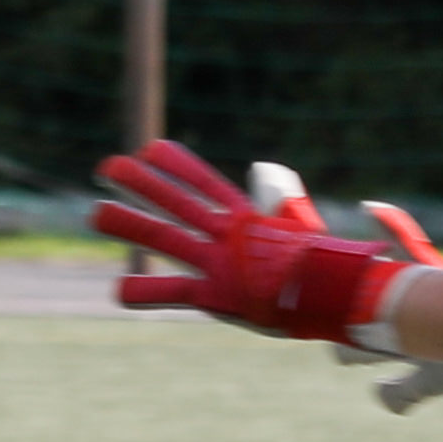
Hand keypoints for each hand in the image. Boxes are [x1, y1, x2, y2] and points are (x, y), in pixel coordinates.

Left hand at [93, 139, 406, 341]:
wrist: (347, 292)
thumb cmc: (341, 268)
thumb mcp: (311, 231)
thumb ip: (296, 210)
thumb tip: (318, 190)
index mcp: (253, 221)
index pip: (208, 185)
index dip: (178, 167)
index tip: (152, 148)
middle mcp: (232, 237)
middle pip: (177, 203)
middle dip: (142, 185)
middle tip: (107, 167)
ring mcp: (223, 262)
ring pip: (166, 237)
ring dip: (129, 223)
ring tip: (95, 212)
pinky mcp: (219, 293)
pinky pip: (174, 292)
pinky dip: (144, 291)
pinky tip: (116, 291)